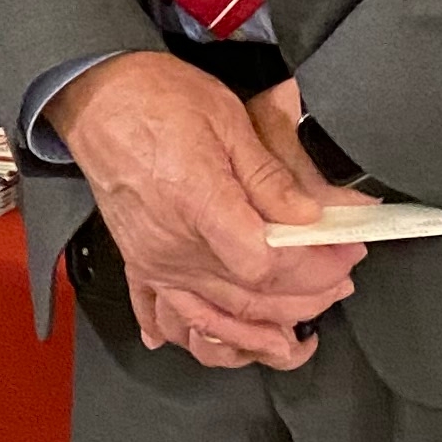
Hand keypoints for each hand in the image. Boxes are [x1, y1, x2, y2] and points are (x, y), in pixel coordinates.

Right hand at [51, 52, 367, 370]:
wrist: (96, 98)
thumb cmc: (155, 98)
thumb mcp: (228, 120)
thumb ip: (272, 177)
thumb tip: (313, 216)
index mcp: (198, 203)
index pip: (266, 264)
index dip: (313, 268)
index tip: (344, 252)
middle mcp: (172, 245)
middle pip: (249, 301)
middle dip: (306, 299)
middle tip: (340, 279)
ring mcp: (153, 261)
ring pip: (214, 323)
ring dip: (261, 336)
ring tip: (298, 332)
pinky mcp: (140, 263)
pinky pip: (167, 316)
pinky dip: (196, 337)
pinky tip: (220, 343)